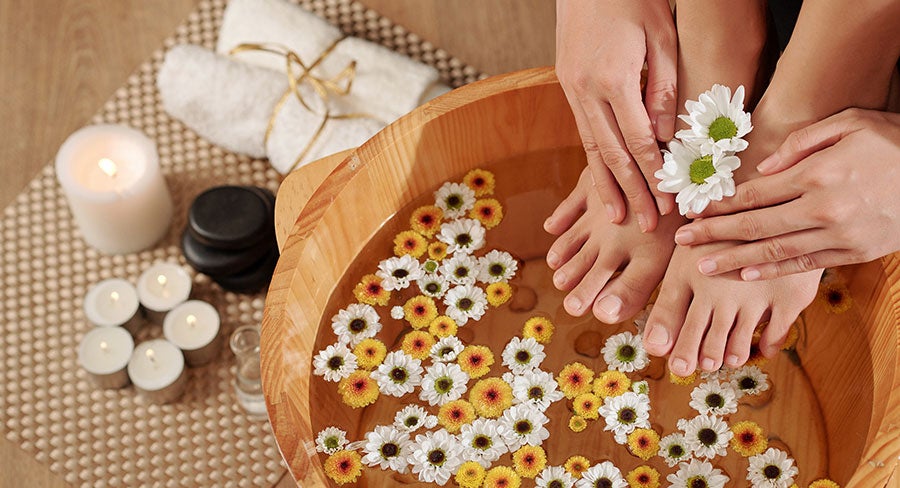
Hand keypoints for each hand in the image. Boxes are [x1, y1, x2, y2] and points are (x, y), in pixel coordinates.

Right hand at [555, 0, 676, 231]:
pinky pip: (583, 132)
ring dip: (604, 186)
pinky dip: (593, 160)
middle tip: (646, 224)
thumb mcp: (661, 37)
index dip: (654, 175)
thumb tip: (664, 135)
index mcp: (613, 78)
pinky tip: (601, 180)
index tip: (668, 201)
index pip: (638, 140)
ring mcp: (571, 89)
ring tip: (614, 216)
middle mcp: (586, 90)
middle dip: (630, 193)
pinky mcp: (567, 86)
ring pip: (590, 148)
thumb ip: (662, 88)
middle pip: (611, 154)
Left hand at [674, 108, 899, 279]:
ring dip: (734, 260)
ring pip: (773, 252)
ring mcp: (837, 234)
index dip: (719, 206)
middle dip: (713, 234)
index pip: (752, 195)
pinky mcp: (852, 252)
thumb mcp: (848, 122)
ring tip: (703, 266)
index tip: (693, 212)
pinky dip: (772, 273)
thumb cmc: (891, 141)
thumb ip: (801, 143)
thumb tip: (762, 170)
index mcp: (815, 173)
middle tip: (683, 241)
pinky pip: (803, 265)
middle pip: (753, 225)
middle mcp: (822, 208)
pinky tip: (746, 275)